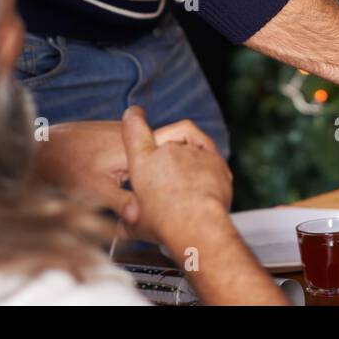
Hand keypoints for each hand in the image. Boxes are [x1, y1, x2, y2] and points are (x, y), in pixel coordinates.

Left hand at [32, 117, 218, 219]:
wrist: (42, 146)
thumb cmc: (66, 166)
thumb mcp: (94, 189)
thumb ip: (122, 203)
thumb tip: (142, 219)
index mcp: (133, 146)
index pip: (177, 137)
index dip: (197, 146)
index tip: (211, 159)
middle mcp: (133, 135)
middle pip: (173, 138)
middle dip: (187, 154)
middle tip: (203, 171)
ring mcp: (124, 133)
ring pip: (157, 141)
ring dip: (169, 155)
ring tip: (182, 177)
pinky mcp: (115, 136)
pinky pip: (143, 144)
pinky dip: (152, 156)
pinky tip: (151, 175)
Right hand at [119, 106, 232, 250]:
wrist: (197, 224)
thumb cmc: (164, 222)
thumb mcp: (134, 224)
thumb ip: (127, 218)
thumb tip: (125, 223)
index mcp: (143, 159)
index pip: (133, 127)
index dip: (133, 118)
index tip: (134, 114)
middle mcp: (167, 149)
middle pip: (166, 140)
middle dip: (166, 156)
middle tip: (166, 180)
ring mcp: (193, 152)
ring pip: (189, 146)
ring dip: (187, 160)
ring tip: (185, 182)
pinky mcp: (214, 159)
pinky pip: (209, 156)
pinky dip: (206, 166)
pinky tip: (203, 182)